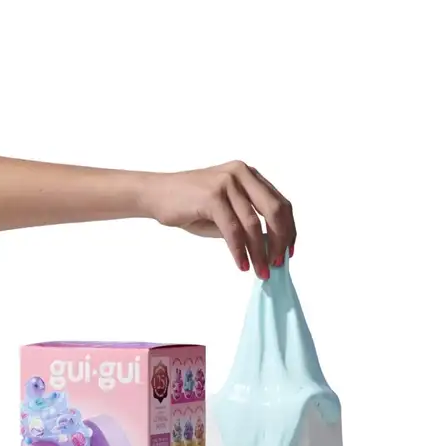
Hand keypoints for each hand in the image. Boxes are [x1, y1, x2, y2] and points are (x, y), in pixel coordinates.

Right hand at [140, 161, 295, 278]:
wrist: (156, 195)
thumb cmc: (192, 205)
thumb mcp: (228, 212)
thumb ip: (251, 223)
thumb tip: (274, 247)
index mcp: (249, 175)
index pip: (281, 204)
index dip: (289, 231)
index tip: (288, 253)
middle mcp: (241, 174)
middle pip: (276, 212)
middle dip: (280, 242)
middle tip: (276, 264)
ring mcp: (227, 182)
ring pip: (254, 225)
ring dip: (259, 254)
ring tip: (261, 272)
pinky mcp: (212, 196)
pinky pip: (234, 231)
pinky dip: (239, 252)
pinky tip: (242, 265)